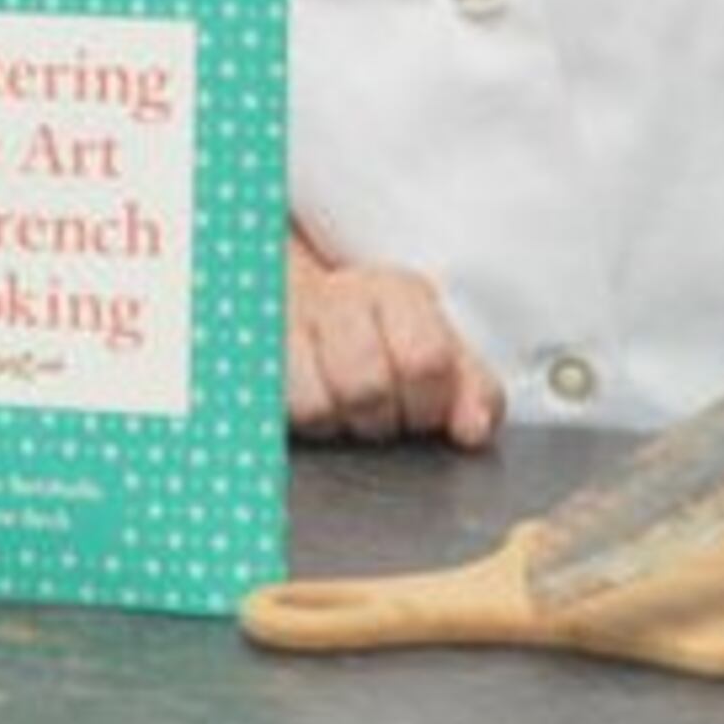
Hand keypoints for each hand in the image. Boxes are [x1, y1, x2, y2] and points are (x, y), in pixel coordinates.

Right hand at [284, 226, 502, 448]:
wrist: (304, 305)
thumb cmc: (383, 339)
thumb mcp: (440, 352)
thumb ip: (472, 392)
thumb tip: (472, 431)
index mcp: (397, 293)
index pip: (426, 360)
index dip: (430, 405)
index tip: (425, 409)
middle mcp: (339, 299)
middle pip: (368, 388)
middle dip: (383, 420)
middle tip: (383, 411)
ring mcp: (287, 322)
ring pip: (319, 407)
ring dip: (338, 423)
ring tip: (345, 405)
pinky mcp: (251, 353)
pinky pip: (278, 414)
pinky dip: (302, 424)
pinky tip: (314, 403)